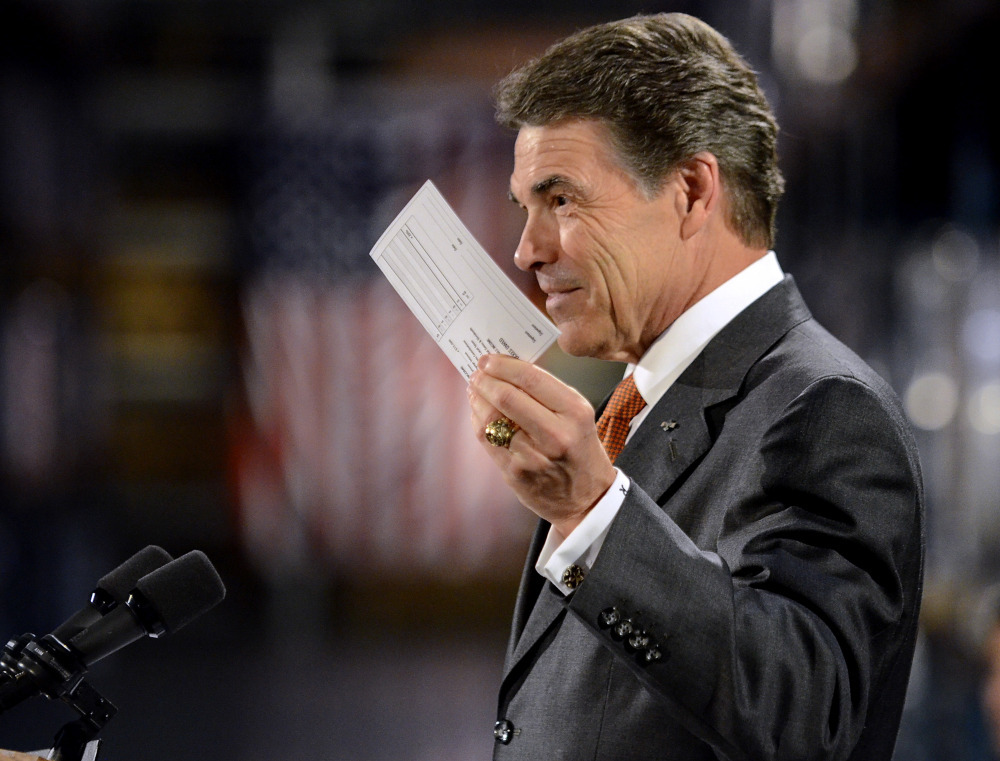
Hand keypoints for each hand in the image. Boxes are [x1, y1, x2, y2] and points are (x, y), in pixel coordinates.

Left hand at [467, 354, 615, 535]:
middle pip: (507, 397)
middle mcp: (556, 434)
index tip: (488, 359)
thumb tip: (507, 369)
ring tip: (474, 388)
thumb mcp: (578, 415)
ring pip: (491, 419)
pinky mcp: (515, 473)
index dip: (503, 365)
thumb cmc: (580, 449)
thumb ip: (548, 392)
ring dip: (477, 398)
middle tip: (478, 372)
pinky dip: (477, 420)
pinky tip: (477, 411)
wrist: (586, 498)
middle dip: (485, 380)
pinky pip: (487, 440)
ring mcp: (533, 456)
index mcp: (575, 412)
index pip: (531, 378)